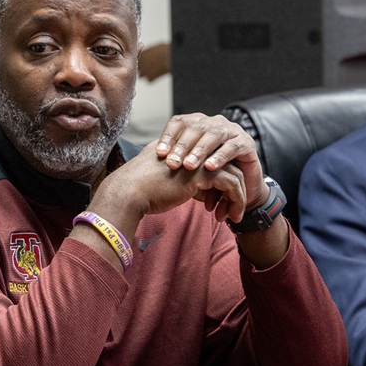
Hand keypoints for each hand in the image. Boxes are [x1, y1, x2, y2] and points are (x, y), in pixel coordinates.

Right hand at [92, 140, 249, 231]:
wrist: (128, 193)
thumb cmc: (136, 191)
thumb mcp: (156, 180)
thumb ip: (171, 178)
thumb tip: (179, 190)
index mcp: (181, 150)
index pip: (210, 161)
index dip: (217, 182)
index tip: (216, 202)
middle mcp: (193, 151)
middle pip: (225, 166)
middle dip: (232, 189)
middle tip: (231, 211)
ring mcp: (199, 160)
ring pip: (233, 174)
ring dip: (238, 196)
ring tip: (235, 216)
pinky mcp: (204, 173)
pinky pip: (232, 183)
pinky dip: (236, 199)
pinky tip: (231, 216)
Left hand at [154, 113, 267, 210]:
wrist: (237, 188)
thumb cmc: (206, 176)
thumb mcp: (186, 168)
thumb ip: (172, 160)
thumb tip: (146, 160)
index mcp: (196, 124)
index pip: (178, 124)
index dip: (168, 137)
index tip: (158, 153)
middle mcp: (213, 123)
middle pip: (195, 129)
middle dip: (182, 146)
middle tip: (172, 163)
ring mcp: (231, 131)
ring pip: (213, 135)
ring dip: (200, 151)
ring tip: (189, 166)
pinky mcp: (246, 143)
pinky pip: (232, 147)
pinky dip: (220, 156)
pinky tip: (210, 167)